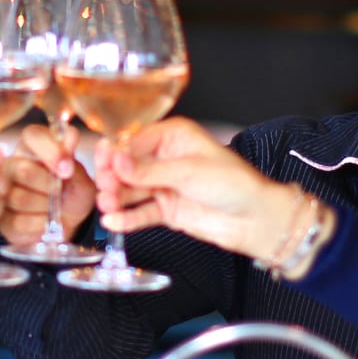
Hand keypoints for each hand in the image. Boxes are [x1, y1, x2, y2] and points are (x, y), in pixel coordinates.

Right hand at [0, 122, 95, 241]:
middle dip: (49, 185)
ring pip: (19, 198)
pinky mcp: (0, 217)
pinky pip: (18, 221)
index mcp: (31, 144)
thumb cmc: (72, 190)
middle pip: (22, 169)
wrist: (70, 219)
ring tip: (54, 206)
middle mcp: (9, 163)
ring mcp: (0, 190)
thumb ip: (70, 157)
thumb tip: (69, 137)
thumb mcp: (79, 175)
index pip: (34, 136)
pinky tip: (46, 220)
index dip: (52, 152)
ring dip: (45, 206)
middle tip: (61, 192)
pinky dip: (40, 224)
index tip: (68, 170)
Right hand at [98, 118, 303, 259]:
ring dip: (116, 198)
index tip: (103, 163)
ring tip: (107, 205)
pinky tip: (114, 221)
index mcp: (173, 137)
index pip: (134, 142)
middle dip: (113, 177)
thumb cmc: (234, 183)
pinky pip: (140, 212)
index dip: (116, 153)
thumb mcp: (188, 171)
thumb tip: (117, 161)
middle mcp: (166, 159)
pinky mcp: (166, 209)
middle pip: (127, 167)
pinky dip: (127, 217)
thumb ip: (149, 170)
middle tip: (105, 187)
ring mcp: (164, 185)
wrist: (255, 218)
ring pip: (131, 190)